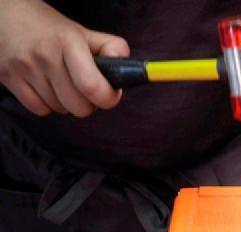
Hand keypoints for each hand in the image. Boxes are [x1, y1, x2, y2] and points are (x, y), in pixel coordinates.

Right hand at [0, 0, 128, 116]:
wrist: (4, 14)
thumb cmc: (49, 28)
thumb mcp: (82, 32)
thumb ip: (110, 49)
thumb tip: (130, 70)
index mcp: (69, 42)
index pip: (93, 87)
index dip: (108, 98)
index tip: (109, 94)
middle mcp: (46, 56)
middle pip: (80, 107)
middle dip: (87, 103)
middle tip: (82, 88)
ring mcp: (26, 69)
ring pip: (61, 110)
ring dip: (65, 103)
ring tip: (60, 82)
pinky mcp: (10, 80)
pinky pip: (40, 111)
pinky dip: (46, 105)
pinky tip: (44, 87)